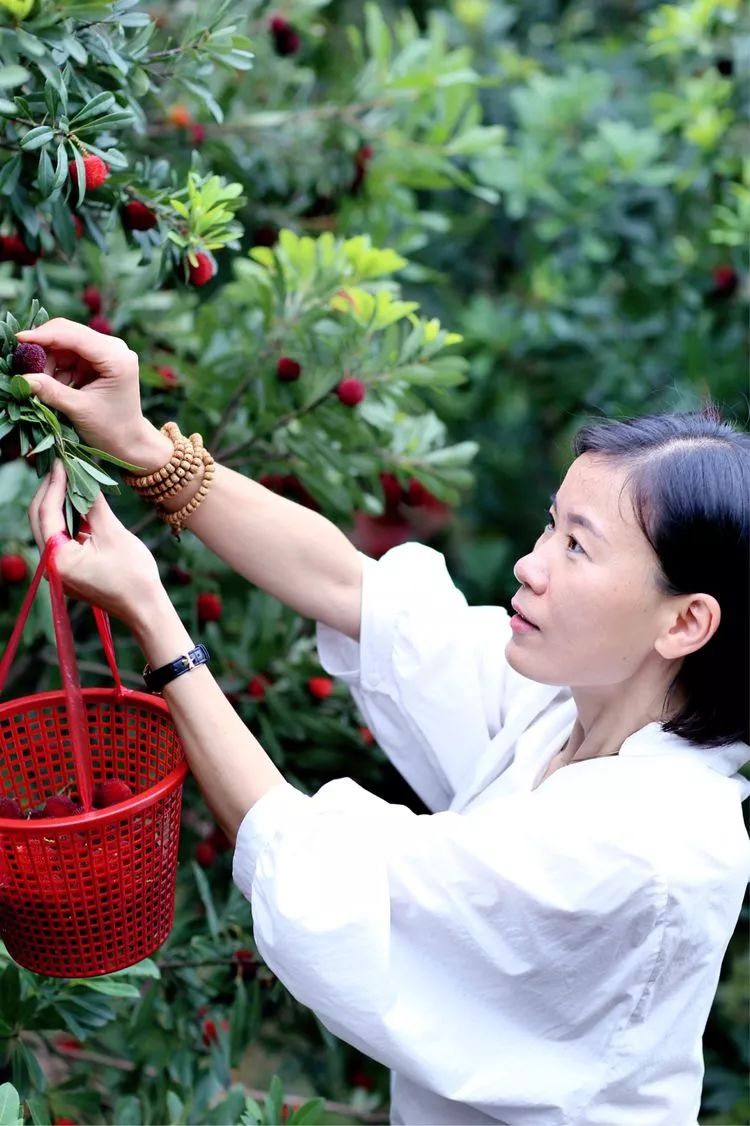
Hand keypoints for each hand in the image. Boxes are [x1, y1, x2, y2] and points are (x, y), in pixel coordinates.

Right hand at [15, 318, 170, 469]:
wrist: (128, 441)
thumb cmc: (110, 428)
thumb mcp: (79, 410)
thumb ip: (51, 391)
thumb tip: (23, 378)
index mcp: (116, 357)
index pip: (75, 335)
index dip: (45, 335)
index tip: (19, 340)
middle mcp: (114, 348)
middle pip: (69, 333)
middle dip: (44, 348)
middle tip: (25, 367)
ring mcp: (106, 352)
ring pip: (65, 343)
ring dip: (48, 360)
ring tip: (44, 384)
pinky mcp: (97, 360)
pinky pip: (68, 354)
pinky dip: (55, 367)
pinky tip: (52, 384)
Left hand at [29, 460, 166, 627]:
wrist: (145, 609)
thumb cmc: (134, 575)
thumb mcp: (113, 534)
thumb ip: (94, 506)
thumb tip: (85, 478)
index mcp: (58, 558)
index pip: (47, 513)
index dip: (54, 485)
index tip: (62, 463)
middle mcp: (51, 565)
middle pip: (40, 520)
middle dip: (49, 491)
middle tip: (62, 467)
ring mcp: (59, 569)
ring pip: (49, 527)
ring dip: (58, 503)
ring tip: (69, 479)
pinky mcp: (69, 570)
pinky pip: (61, 538)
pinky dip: (67, 518)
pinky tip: (77, 502)